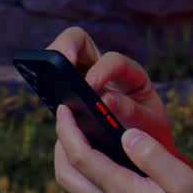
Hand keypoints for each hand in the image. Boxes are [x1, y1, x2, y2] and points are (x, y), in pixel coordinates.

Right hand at [45, 27, 177, 159]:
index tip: (91, 85)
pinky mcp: (69, 97)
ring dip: (50, 62)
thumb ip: (132, 111)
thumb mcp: (149, 123)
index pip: (114, 60)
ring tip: (43, 77)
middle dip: (65, 46)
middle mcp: (104, 71)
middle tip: (57, 62)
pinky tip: (41, 92)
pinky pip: (53, 83)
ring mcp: (83, 81)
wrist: (144, 151)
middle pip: (79, 41)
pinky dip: (44, 83)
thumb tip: (105, 99)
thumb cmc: (150, 133)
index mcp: (129, 75)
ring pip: (61, 57)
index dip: (102, 69)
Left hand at [55, 103, 192, 192]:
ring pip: (71, 188)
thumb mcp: (185, 180)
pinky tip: (92, 163)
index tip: (65, 109)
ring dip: (65, 160)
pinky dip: (77, 175)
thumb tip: (128, 134)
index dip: (68, 130)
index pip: (82, 157)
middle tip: (66, 119)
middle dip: (60, 144)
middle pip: (66, 174)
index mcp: (124, 192)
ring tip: (75, 137)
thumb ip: (155, 156)